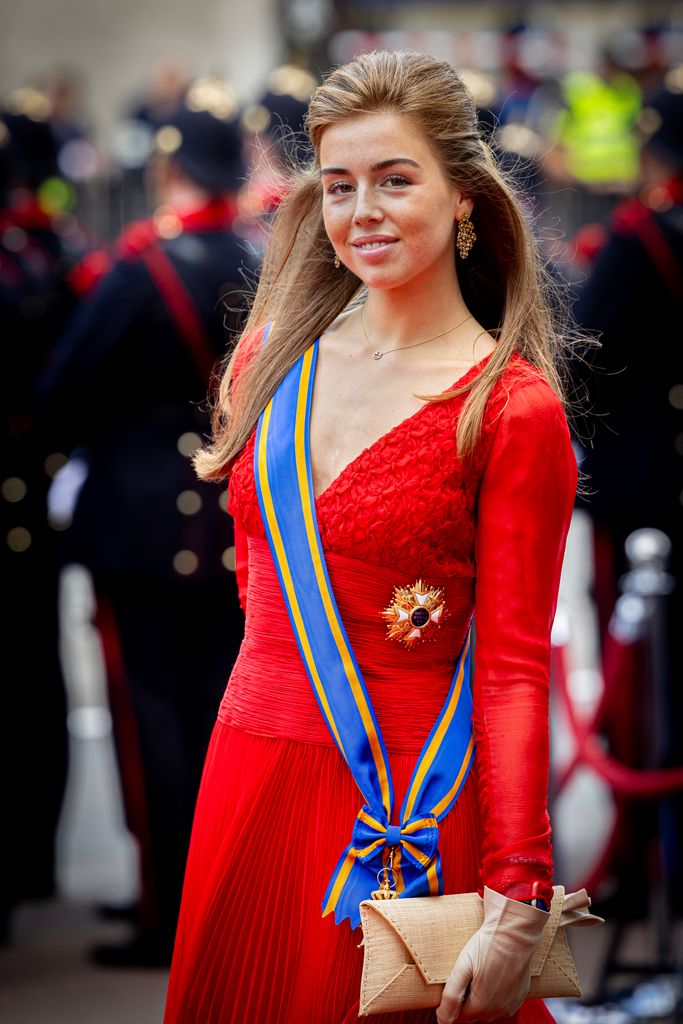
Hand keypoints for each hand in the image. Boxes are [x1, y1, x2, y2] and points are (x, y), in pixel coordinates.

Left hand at [436, 886, 547, 1023]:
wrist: (514, 931)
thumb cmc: (487, 945)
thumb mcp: (462, 967)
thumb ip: (451, 997)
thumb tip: (442, 1020)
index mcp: (481, 1006)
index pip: (459, 1016)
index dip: (454, 999)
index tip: (458, 979)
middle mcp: (498, 1011)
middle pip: (474, 1014)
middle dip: (467, 999)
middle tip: (468, 974)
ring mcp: (511, 1004)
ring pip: (489, 1011)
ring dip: (481, 999)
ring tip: (481, 972)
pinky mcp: (520, 996)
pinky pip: (503, 1004)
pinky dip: (496, 995)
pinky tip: (493, 976)